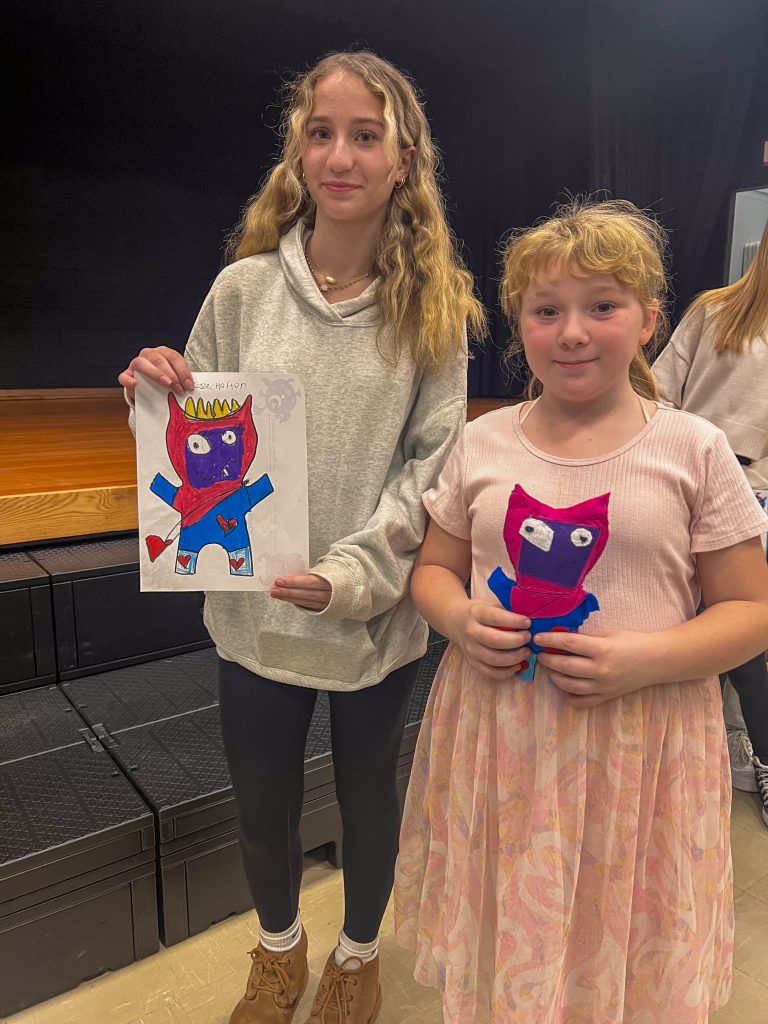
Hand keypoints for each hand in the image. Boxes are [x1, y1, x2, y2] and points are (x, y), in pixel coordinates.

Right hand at [118, 346, 194, 397]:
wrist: (146, 387)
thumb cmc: (163, 380)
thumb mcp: (173, 378)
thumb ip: (180, 380)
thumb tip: (190, 388)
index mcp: (163, 352)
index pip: (174, 357)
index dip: (183, 371)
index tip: (189, 385)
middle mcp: (148, 354)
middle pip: (159, 359)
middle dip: (172, 374)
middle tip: (179, 389)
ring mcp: (135, 363)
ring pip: (142, 363)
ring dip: (156, 374)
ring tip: (167, 384)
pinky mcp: (126, 374)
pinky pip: (124, 376)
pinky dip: (129, 380)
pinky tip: (136, 384)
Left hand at [271, 573, 331, 611]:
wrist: (351, 589)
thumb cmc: (335, 575)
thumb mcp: (328, 570)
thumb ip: (313, 572)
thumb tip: (292, 569)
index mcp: (332, 580)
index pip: (309, 582)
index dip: (294, 582)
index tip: (279, 580)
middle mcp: (330, 594)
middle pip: (306, 594)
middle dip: (288, 592)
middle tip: (274, 589)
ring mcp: (327, 603)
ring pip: (305, 601)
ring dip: (289, 598)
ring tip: (276, 594)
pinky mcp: (324, 609)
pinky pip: (307, 605)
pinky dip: (295, 601)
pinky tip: (286, 598)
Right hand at [452, 601, 530, 680]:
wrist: (455, 621)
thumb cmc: (479, 612)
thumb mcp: (489, 604)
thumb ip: (505, 610)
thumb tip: (529, 619)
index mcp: (476, 613)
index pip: (495, 618)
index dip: (514, 621)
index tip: (528, 622)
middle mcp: (471, 632)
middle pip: (495, 640)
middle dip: (516, 641)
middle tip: (528, 638)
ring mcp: (470, 649)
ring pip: (493, 659)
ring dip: (514, 658)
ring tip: (526, 652)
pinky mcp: (472, 662)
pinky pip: (489, 672)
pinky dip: (506, 672)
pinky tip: (517, 666)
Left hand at [535, 629, 659, 706]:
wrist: (656, 661)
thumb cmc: (632, 642)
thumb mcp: (608, 633)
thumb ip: (585, 637)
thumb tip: (561, 638)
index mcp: (602, 649)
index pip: (569, 643)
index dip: (550, 639)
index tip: (538, 638)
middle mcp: (601, 670)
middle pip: (565, 666)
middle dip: (548, 660)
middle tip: (541, 654)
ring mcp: (603, 686)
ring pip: (569, 686)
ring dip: (555, 677)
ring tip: (550, 669)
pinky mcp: (606, 697)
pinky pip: (582, 701)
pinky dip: (569, 695)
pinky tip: (565, 686)